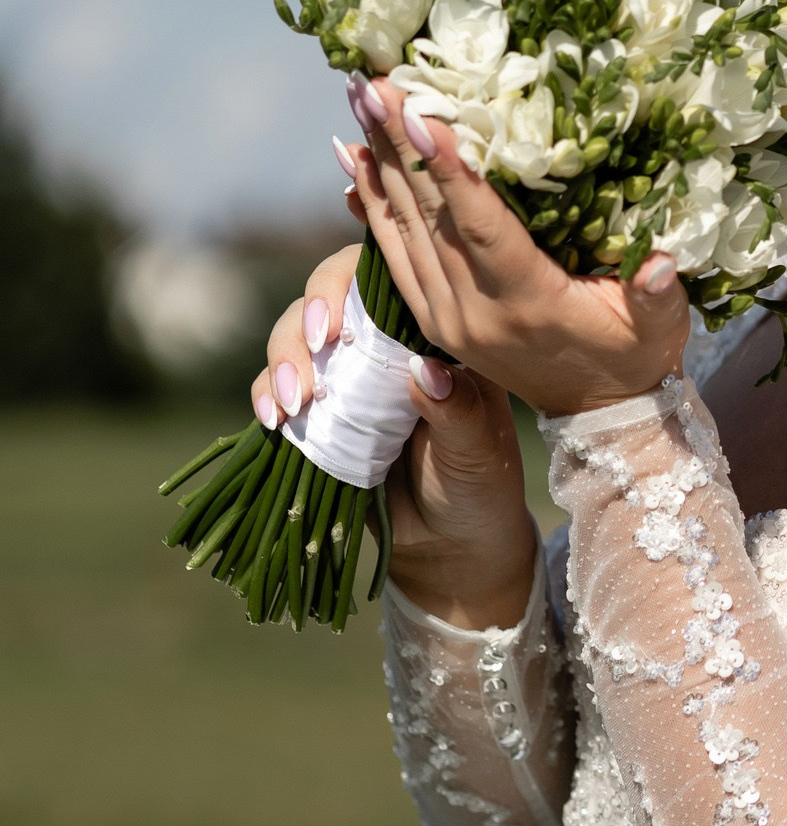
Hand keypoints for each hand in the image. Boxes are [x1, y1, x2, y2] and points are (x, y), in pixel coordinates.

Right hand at [255, 241, 541, 630]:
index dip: (350, 281)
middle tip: (316, 351)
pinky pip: (276, 390)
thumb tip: (426, 370)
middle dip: (307, 318)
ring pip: (294, 337)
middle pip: (328, 297)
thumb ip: (459, 411)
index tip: (337, 322)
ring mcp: (345, 375)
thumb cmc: (479, 489)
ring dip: (283, 360)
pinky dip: (267, 396)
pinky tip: (273, 420)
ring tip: (293, 403)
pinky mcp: (316, 414)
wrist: (451, 548)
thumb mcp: (480, 452)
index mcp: (432, 334)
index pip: (386, 277)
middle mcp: (384, 343)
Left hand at [339, 80, 692, 418]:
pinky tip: (354, 157)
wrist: (598, 414)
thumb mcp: (660, 329)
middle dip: (397, 144)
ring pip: (400, 229)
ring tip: (358, 99)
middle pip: (426, 217)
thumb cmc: (634, 355)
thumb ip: (656, 295)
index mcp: (528, 305)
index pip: (481, 228)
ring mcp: (445, 318)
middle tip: (371, 83)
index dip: (449, 171)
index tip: (418, 114)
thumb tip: (662, 263)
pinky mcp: (431, 319)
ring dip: (377, 160)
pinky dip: (369, 202)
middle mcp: (474, 313)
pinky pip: (390, 252)